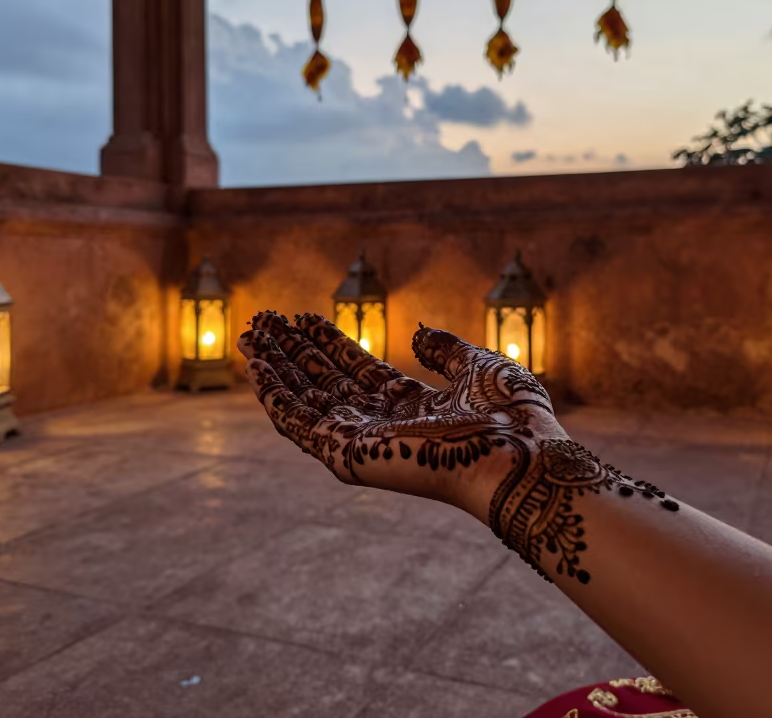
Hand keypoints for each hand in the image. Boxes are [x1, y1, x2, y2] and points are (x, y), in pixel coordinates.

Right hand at [237, 311, 673, 583]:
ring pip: (305, 401)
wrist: (522, 455)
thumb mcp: (478, 368)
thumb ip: (445, 350)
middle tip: (264, 319)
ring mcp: (363, 443)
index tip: (303, 316)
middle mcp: (381, 426)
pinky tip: (256, 369)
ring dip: (275, 369)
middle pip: (324, 383)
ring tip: (250, 334)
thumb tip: (419, 332)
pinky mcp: (349, 456)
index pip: (356, 370)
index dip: (328, 342)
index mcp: (410, 407)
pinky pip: (299, 425)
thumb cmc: (513, 419)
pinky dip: (274, 396)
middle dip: (293, 352)